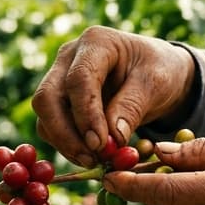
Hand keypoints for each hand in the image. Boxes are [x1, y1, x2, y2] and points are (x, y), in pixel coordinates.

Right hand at [31, 26, 195, 166]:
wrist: (157, 73)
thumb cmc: (159, 71)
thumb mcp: (156, 83)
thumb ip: (132, 106)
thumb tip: (111, 138)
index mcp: (96, 42)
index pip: (79, 79)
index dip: (86, 114)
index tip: (100, 144)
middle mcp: (69, 57)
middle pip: (48, 96)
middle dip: (66, 133)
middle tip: (91, 159)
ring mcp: (59, 77)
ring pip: (45, 115)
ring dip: (65, 143)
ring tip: (95, 161)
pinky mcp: (58, 100)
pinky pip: (50, 126)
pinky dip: (66, 145)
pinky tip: (89, 157)